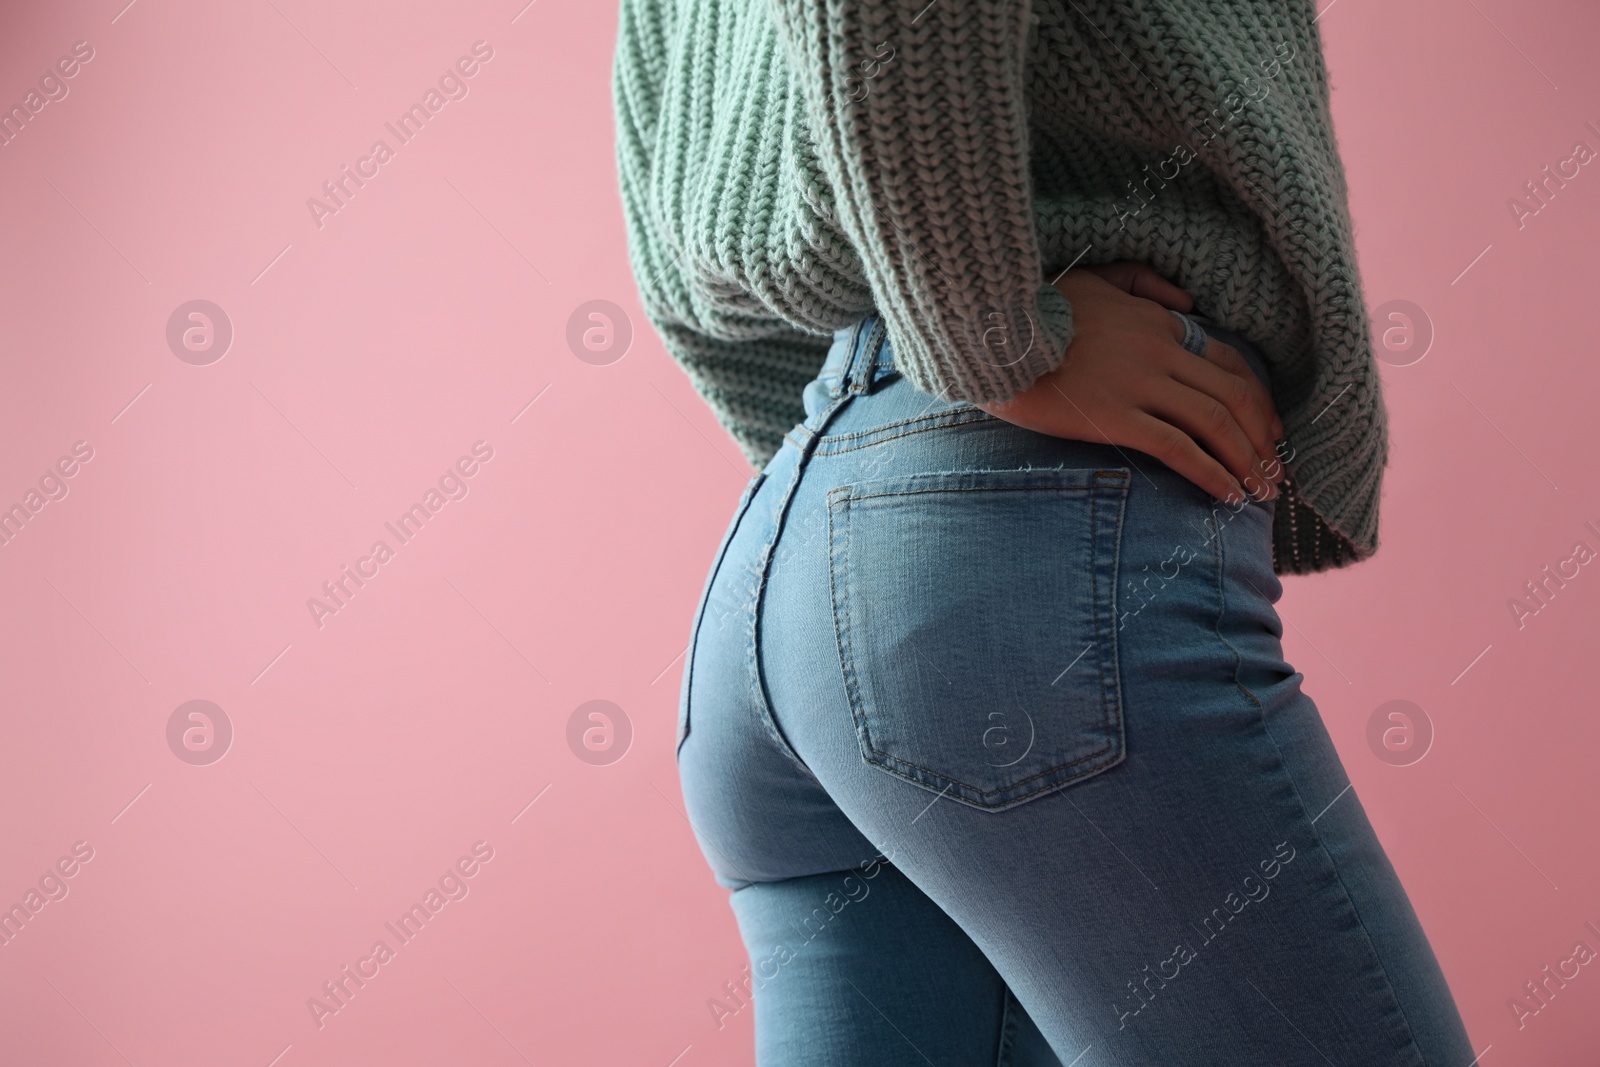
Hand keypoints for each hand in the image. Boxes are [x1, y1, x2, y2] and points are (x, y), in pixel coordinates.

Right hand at [977, 265, 1286, 503]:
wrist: (990, 332)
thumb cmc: (1033, 308)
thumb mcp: (1093, 278)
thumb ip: (1143, 282)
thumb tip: (1190, 303)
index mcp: (1157, 321)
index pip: (1229, 362)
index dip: (1258, 401)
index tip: (1270, 431)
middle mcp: (1159, 351)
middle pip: (1233, 397)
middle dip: (1263, 438)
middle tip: (1275, 472)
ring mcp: (1139, 385)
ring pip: (1215, 424)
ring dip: (1247, 461)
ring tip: (1260, 492)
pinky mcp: (1115, 416)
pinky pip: (1178, 448)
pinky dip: (1211, 473)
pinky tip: (1227, 495)